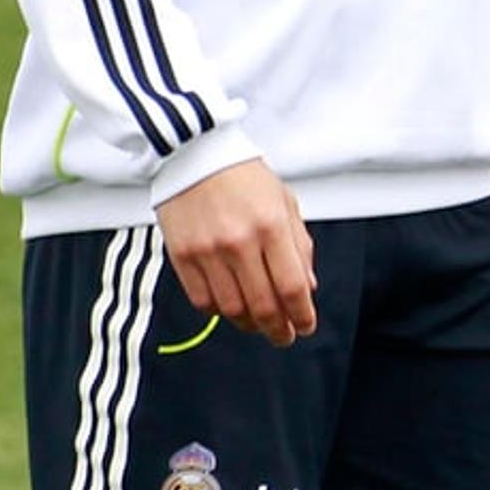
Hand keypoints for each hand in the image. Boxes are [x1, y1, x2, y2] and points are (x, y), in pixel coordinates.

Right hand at [156, 158, 317, 345]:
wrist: (195, 154)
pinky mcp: (182, 256)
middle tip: (285, 336)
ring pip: (233, 309)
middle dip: (278, 329)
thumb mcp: (284, 202)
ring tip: (260, 324)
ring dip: (250, 324)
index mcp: (271, 225)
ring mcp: (208, 251)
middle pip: (263, 305)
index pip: (292, 286)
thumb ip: (299, 246)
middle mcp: (239, 241)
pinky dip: (220, 312)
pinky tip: (232, 308)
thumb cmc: (244, 176)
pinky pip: (203, 301)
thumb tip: (307, 287)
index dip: (302, 315)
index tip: (306, 326)